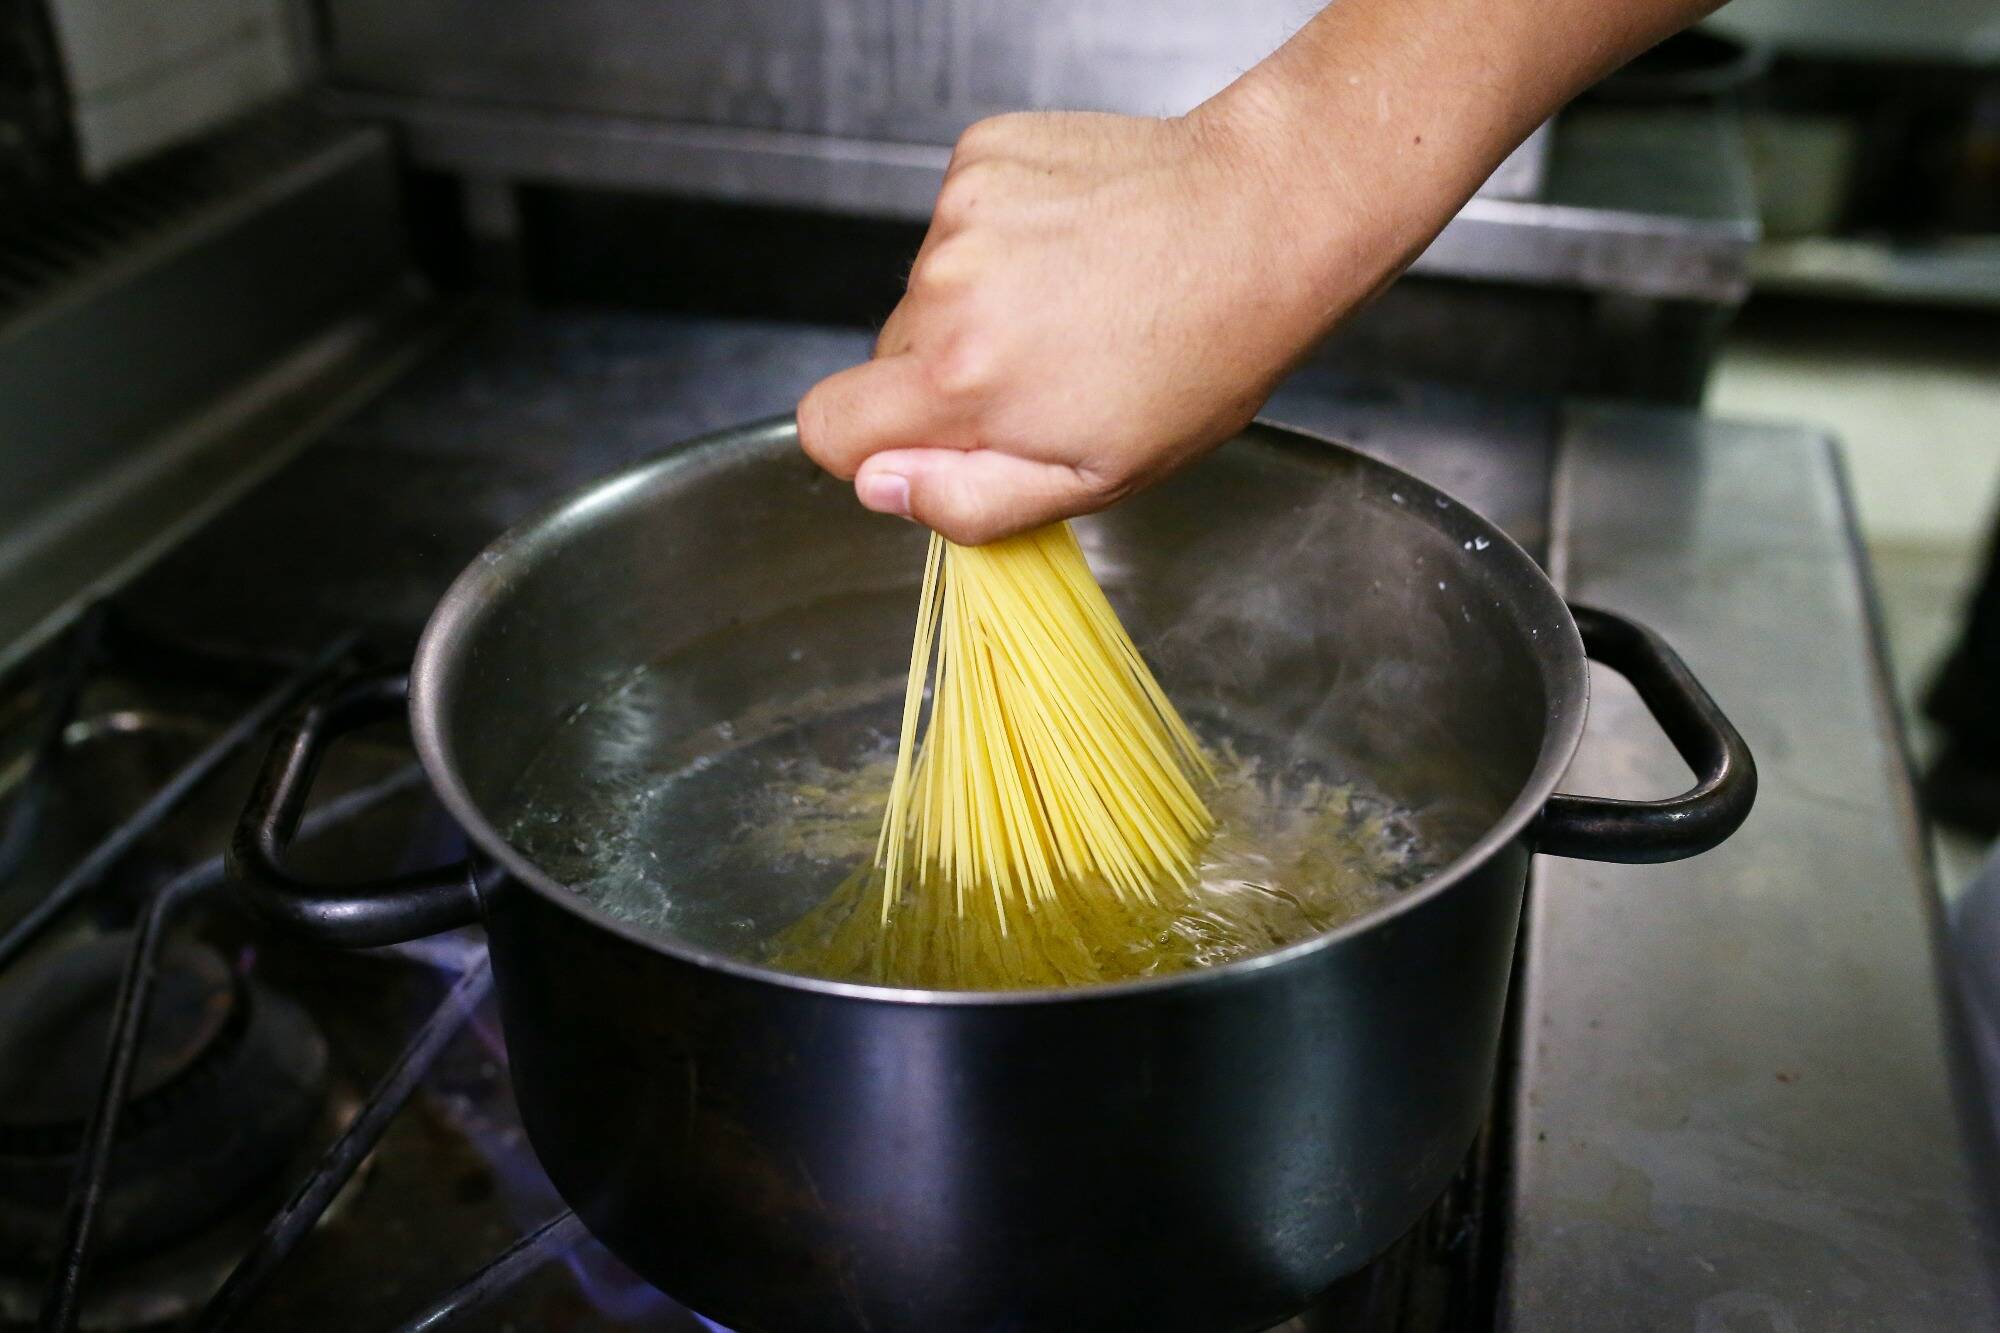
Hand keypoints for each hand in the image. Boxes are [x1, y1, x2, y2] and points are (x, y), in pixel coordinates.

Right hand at [797, 104, 1368, 544]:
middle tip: (1046, 374)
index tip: (937, 442)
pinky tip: (1071, 252)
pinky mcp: (981, 155)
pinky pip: (957, 224)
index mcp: (964, 379)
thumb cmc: (1202, 356)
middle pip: (884, 360)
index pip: (828, 428)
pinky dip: (1000, 242)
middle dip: (946, 379)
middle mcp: (946, 286)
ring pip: (926, 291)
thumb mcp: (1098, 478)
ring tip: (1073, 307)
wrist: (1261, 219)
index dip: (873, 448)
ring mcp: (961, 211)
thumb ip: (971, 500)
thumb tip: (881, 488)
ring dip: (979, 307)